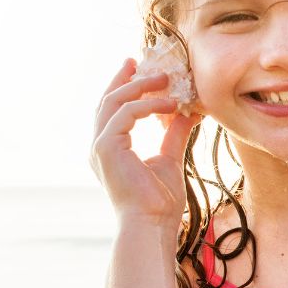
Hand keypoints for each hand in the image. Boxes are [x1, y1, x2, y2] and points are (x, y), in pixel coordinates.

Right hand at [90, 59, 203, 221]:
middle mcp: (100, 146)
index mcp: (110, 149)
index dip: (122, 86)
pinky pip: (125, 114)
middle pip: (107, 100)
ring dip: (140, 86)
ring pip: (114, 102)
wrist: (151, 226)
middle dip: (125, 78)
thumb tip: (187, 113)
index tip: (135, 67)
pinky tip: (170, 103)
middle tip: (141, 61)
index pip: (112, 110)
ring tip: (166, 79)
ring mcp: (100, 147)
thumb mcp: (169, 160)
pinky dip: (147, 104)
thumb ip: (174, 135)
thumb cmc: (159, 203)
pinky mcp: (106, 148)